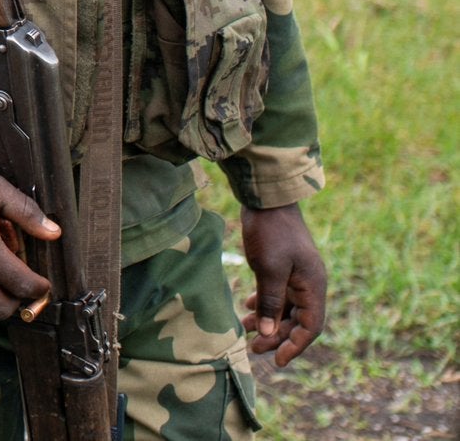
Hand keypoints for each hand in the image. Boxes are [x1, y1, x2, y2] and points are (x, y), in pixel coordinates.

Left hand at [240, 204, 326, 365]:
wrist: (267, 200)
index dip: (295, 346)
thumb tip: (270, 335)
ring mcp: (297, 276)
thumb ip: (271, 302)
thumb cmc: (270, 232)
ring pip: (286, 308)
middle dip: (278, 337)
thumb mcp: (269, 269)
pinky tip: (250, 307)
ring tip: (247, 331)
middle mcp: (309, 284)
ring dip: (269, 322)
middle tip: (253, 349)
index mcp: (313, 287)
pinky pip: (279, 294)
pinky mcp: (284, 267)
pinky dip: (266, 304)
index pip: (311, 327)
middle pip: (298, 321)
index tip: (277, 361)